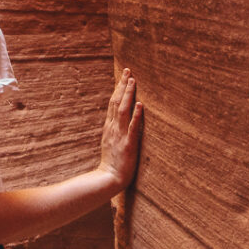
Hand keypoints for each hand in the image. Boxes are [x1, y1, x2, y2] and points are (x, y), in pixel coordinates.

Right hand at [98, 69, 143, 194]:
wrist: (108, 178)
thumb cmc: (112, 162)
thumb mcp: (110, 141)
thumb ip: (113, 129)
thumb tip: (117, 117)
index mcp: (109, 126)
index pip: (113, 102)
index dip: (119, 88)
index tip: (124, 76)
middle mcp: (113, 127)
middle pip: (116, 102)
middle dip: (123, 85)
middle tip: (128, 71)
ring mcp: (120, 135)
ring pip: (123, 110)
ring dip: (128, 95)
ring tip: (133, 81)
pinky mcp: (128, 145)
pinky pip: (132, 127)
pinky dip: (136, 115)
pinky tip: (140, 105)